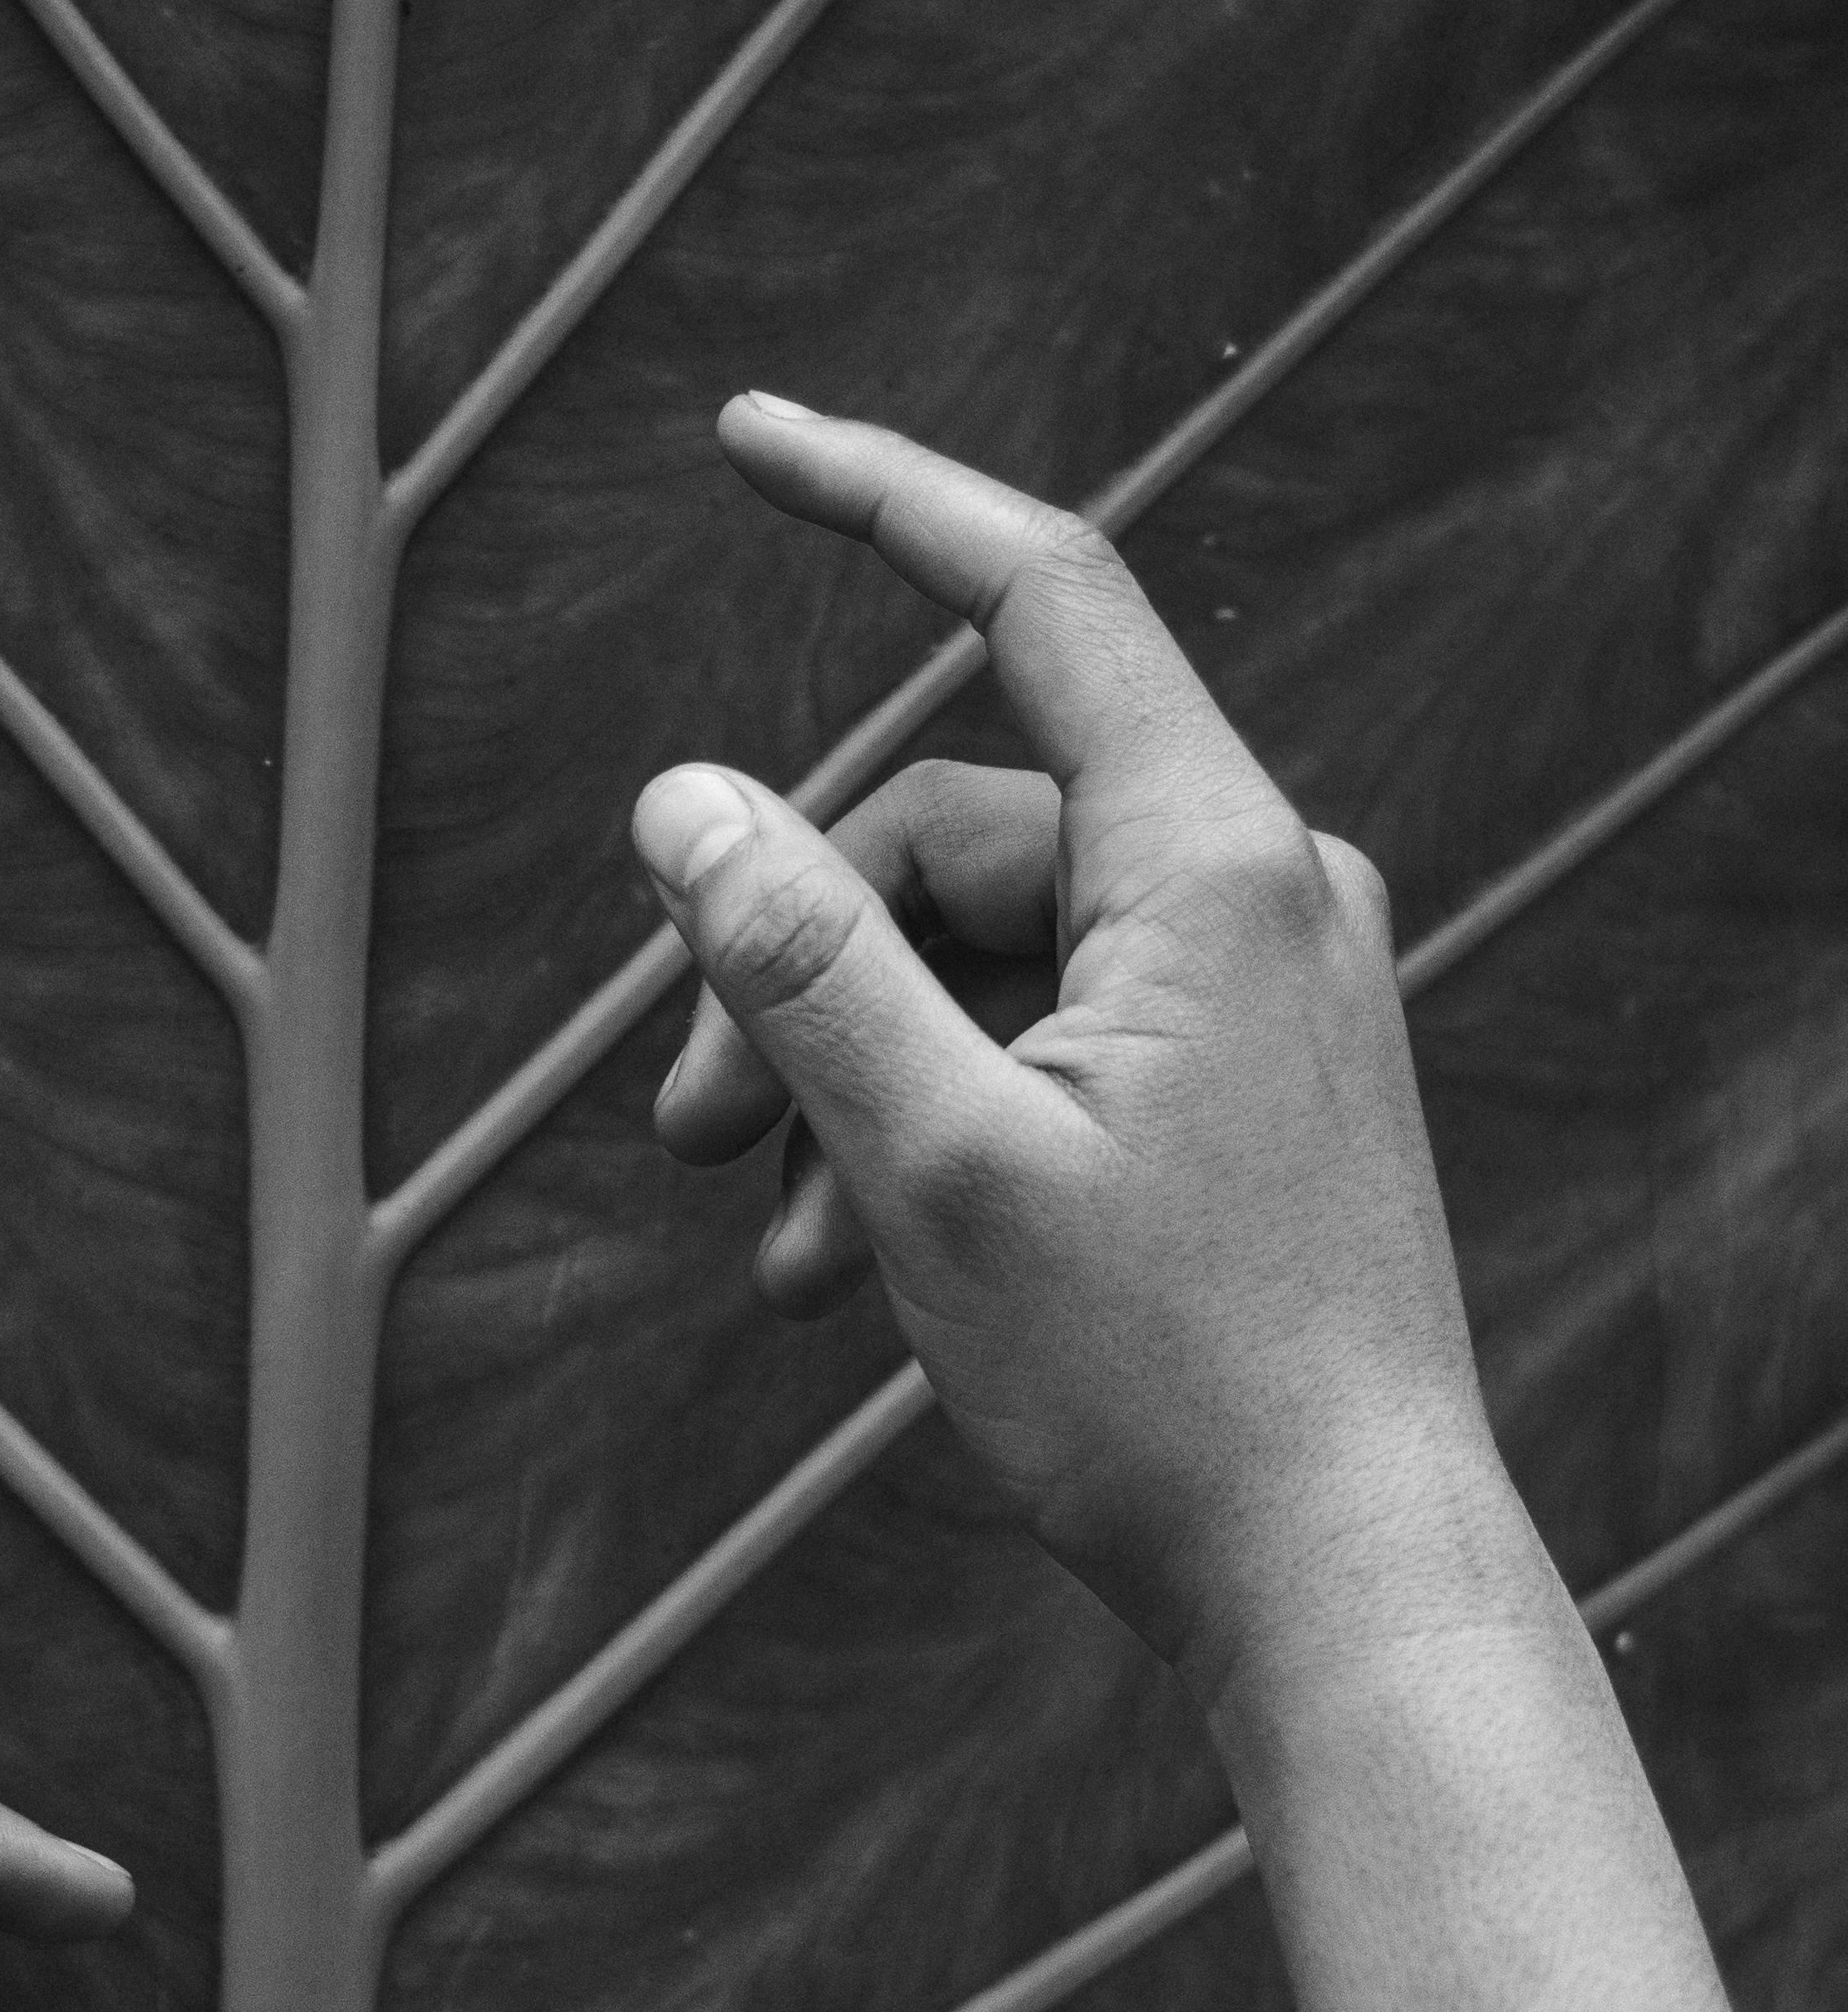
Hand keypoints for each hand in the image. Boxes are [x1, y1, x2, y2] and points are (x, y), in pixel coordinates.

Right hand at [639, 401, 1514, 1699]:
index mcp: (1208, 863)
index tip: (742, 432)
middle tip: (666, 1139)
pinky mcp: (1249, 1089)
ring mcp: (1263, 994)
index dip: (880, 494)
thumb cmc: (1163, 1386)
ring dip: (844, 1082)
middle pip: (956, 835)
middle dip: (790, 967)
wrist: (1345, 1578)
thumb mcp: (933, 1165)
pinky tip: (840, 1276)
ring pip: (985, 960)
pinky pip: (1050, 1042)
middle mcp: (1255, 893)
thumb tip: (679, 803)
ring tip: (757, 1256)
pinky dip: (933, 1128)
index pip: (1038, 590)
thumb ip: (799, 968)